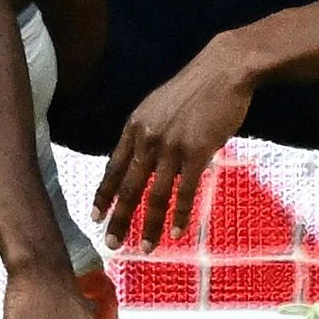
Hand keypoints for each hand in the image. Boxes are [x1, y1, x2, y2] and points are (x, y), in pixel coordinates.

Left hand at [93, 41, 256, 251]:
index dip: (104, 194)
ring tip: (145, 247)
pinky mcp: (196, 152)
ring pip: (155, 194)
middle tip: (111, 244)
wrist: (223, 70)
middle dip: (119, 219)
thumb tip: (142, 159)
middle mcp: (148, 139)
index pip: (113, 167)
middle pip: (129, 187)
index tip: (95, 217)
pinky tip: (177, 231)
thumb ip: (147, 133)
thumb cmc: (195, 88)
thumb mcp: (158, 106)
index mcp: (136, 127)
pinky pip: (184, 191)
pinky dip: (180, 214)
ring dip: (149, 224)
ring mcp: (171, 146)